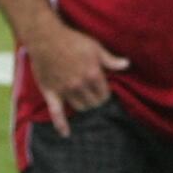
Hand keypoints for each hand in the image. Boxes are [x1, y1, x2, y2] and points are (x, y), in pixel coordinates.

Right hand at [27, 19, 129, 133]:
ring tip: (86, 104)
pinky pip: (56, 113)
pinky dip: (61, 125)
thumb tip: (127, 65)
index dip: (106, 95)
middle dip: (97, 102)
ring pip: (79, 108)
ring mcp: (64, 91)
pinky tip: (65, 134)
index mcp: (93, 75)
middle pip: (94, 104)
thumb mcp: (95, 48)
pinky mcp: (50, 93)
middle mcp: (80, 85)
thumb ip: (111, 60)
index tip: (104, 93)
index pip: (105, 95)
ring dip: (84, 108)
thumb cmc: (72, 40)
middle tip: (95, 98)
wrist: (45, 38)